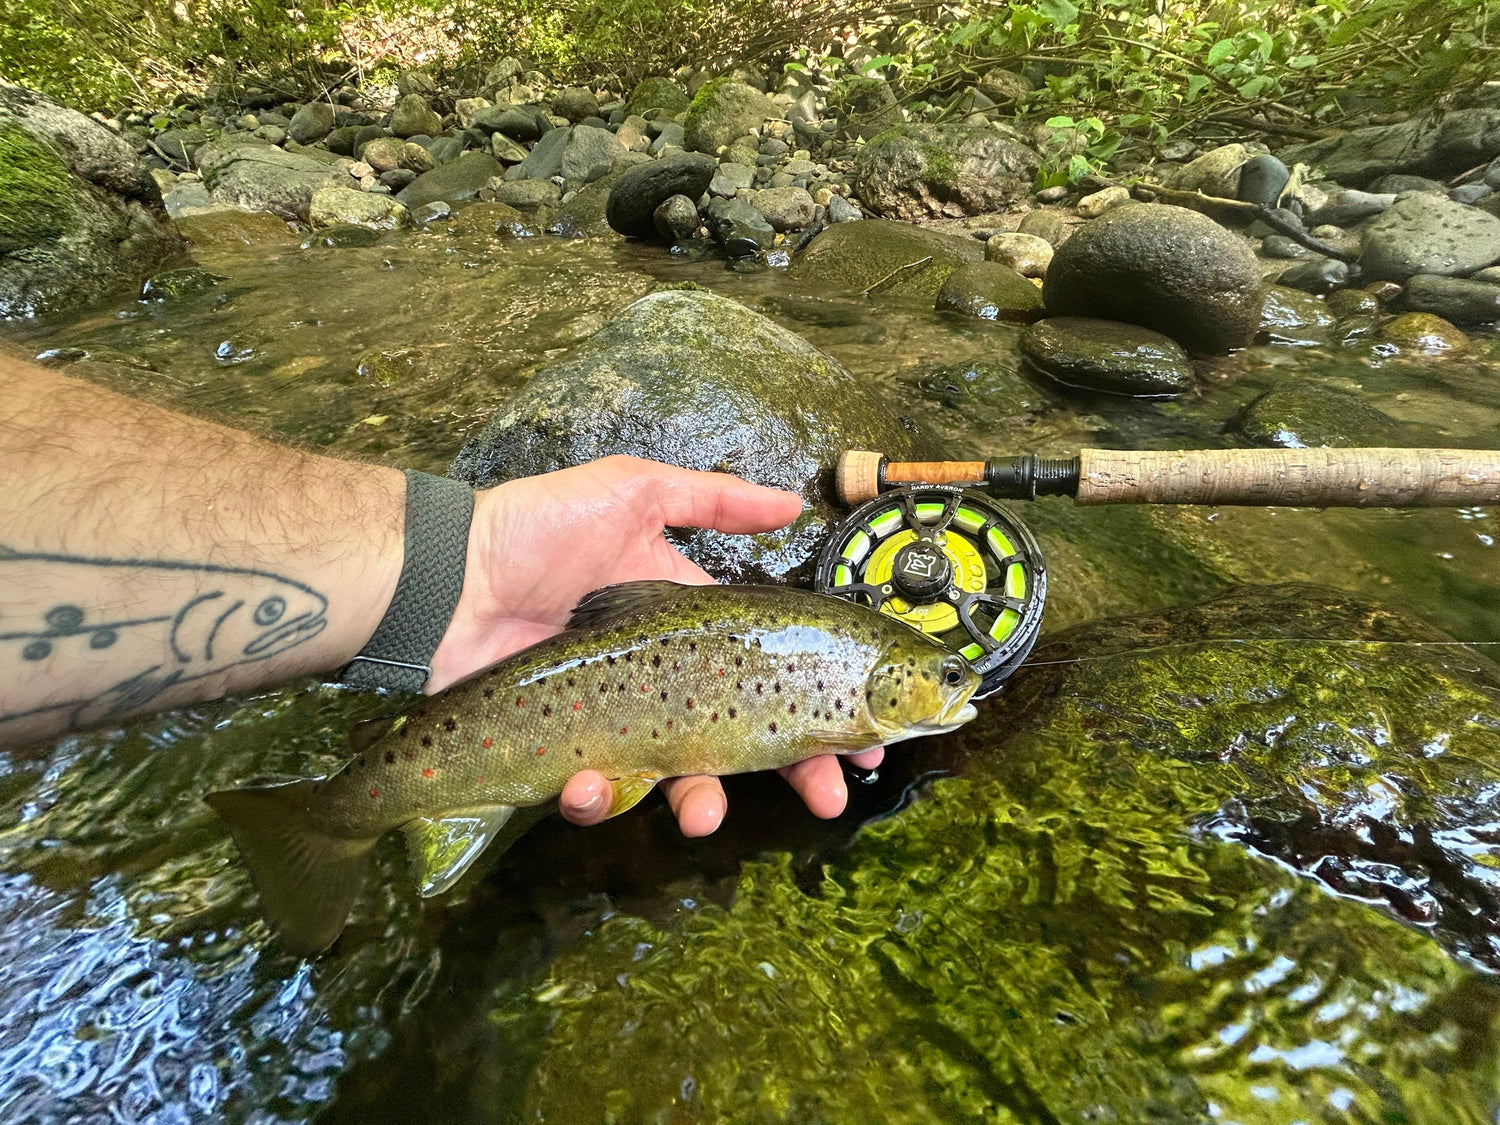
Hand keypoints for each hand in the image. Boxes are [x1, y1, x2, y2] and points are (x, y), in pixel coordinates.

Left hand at [428, 456, 883, 835]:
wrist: (448, 578)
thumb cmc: (538, 529)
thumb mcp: (631, 492)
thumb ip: (712, 499)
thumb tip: (795, 500)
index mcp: (689, 622)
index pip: (771, 668)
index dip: (817, 704)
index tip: (860, 734)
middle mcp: (665, 675)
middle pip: (744, 736)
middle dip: (792, 773)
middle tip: (826, 796)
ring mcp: (619, 718)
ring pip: (676, 778)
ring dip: (700, 803)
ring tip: (703, 813)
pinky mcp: (568, 750)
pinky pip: (597, 789)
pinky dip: (599, 796)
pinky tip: (590, 783)